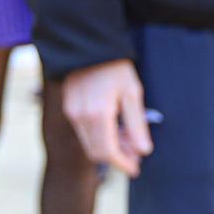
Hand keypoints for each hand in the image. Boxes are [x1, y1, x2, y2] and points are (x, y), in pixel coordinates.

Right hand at [62, 58, 152, 177]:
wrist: (89, 44)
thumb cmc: (115, 67)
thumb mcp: (132, 93)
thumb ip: (137, 124)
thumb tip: (144, 151)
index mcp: (97, 114)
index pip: (108, 152)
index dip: (123, 164)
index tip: (136, 169)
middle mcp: (80, 117)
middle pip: (97, 152)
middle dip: (117, 158)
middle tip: (136, 156)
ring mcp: (71, 112)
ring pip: (89, 144)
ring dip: (109, 148)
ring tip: (129, 140)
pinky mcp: (69, 108)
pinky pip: (84, 132)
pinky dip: (99, 137)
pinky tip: (115, 129)